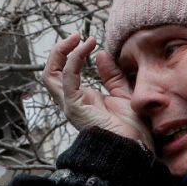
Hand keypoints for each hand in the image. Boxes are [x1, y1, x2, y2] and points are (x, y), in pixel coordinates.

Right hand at [41, 34, 153, 151]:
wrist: (136, 149)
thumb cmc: (131, 130)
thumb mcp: (124, 94)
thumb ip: (112, 76)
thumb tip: (100, 54)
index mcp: (82, 99)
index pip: (64, 73)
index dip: (72, 54)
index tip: (89, 40)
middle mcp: (72, 102)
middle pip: (50, 73)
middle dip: (59, 51)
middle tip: (77, 36)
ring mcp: (71, 106)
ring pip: (50, 75)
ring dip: (61, 53)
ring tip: (78, 38)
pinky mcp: (75, 108)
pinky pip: (67, 80)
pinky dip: (74, 62)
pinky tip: (86, 50)